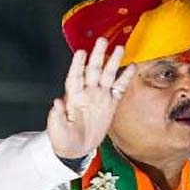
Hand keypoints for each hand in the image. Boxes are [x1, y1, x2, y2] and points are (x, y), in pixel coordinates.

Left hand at [47, 37, 135, 159]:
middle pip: (93, 70)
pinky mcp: (110, 104)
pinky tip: (132, 67)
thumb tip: (57, 101)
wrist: (77, 149)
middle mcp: (87, 93)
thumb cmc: (64, 139)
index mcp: (73, 97)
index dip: (77, 65)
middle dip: (97, 55)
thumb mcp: (57, 129)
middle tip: (102, 40)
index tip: (81, 52)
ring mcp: (99, 97)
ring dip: (113, 62)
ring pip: (107, 75)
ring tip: (119, 48)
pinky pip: (119, 88)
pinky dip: (125, 78)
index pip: (75, 77)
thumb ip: (57, 116)